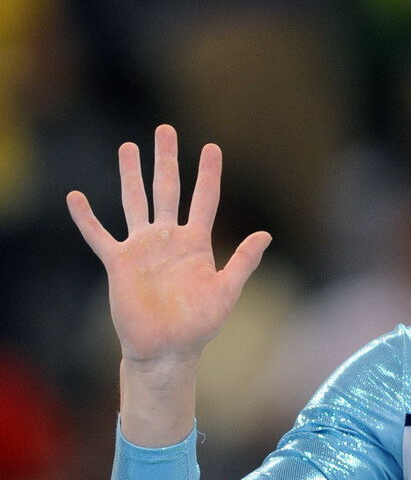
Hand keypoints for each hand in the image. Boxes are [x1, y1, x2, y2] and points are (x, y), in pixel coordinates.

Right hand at [66, 124, 270, 364]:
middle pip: (167, 189)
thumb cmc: (199, 325)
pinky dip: (87, 218)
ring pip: (135, 202)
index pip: (204, 199)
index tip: (212, 147)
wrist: (167, 349)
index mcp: (196, 243)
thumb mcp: (226, 290)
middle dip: (166, 160)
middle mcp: (168, 239)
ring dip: (131, 175)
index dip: (208, 174)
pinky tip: (76, 197)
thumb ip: (243, 261)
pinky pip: (99, 236)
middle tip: (165, 129)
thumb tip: (266, 235)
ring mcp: (142, 248)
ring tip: (128, 147)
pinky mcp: (119, 263)